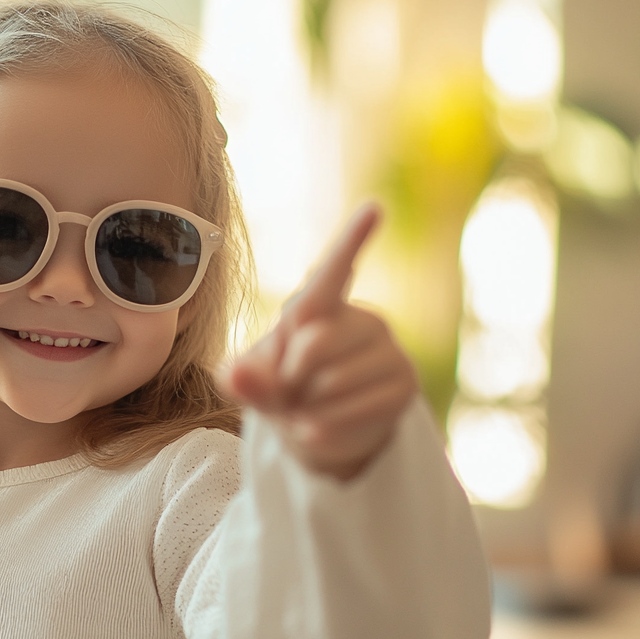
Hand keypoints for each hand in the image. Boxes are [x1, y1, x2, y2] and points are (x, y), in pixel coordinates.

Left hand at [221, 204, 417, 479]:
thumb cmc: (281, 391)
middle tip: (291, 387)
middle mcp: (365, 319)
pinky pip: (353, 410)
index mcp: (323, 306)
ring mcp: (390, 351)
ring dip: (305, 407)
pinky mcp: (404, 386)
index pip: (334, 270)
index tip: (374, 206)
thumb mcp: (253, 383)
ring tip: (309, 406)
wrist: (315, 432)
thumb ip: (242, 378)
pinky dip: (322, 427)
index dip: (352, 238)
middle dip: (289, 375)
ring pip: (331, 382)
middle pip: (314, 344)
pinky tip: (319, 425)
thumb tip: (235, 374)